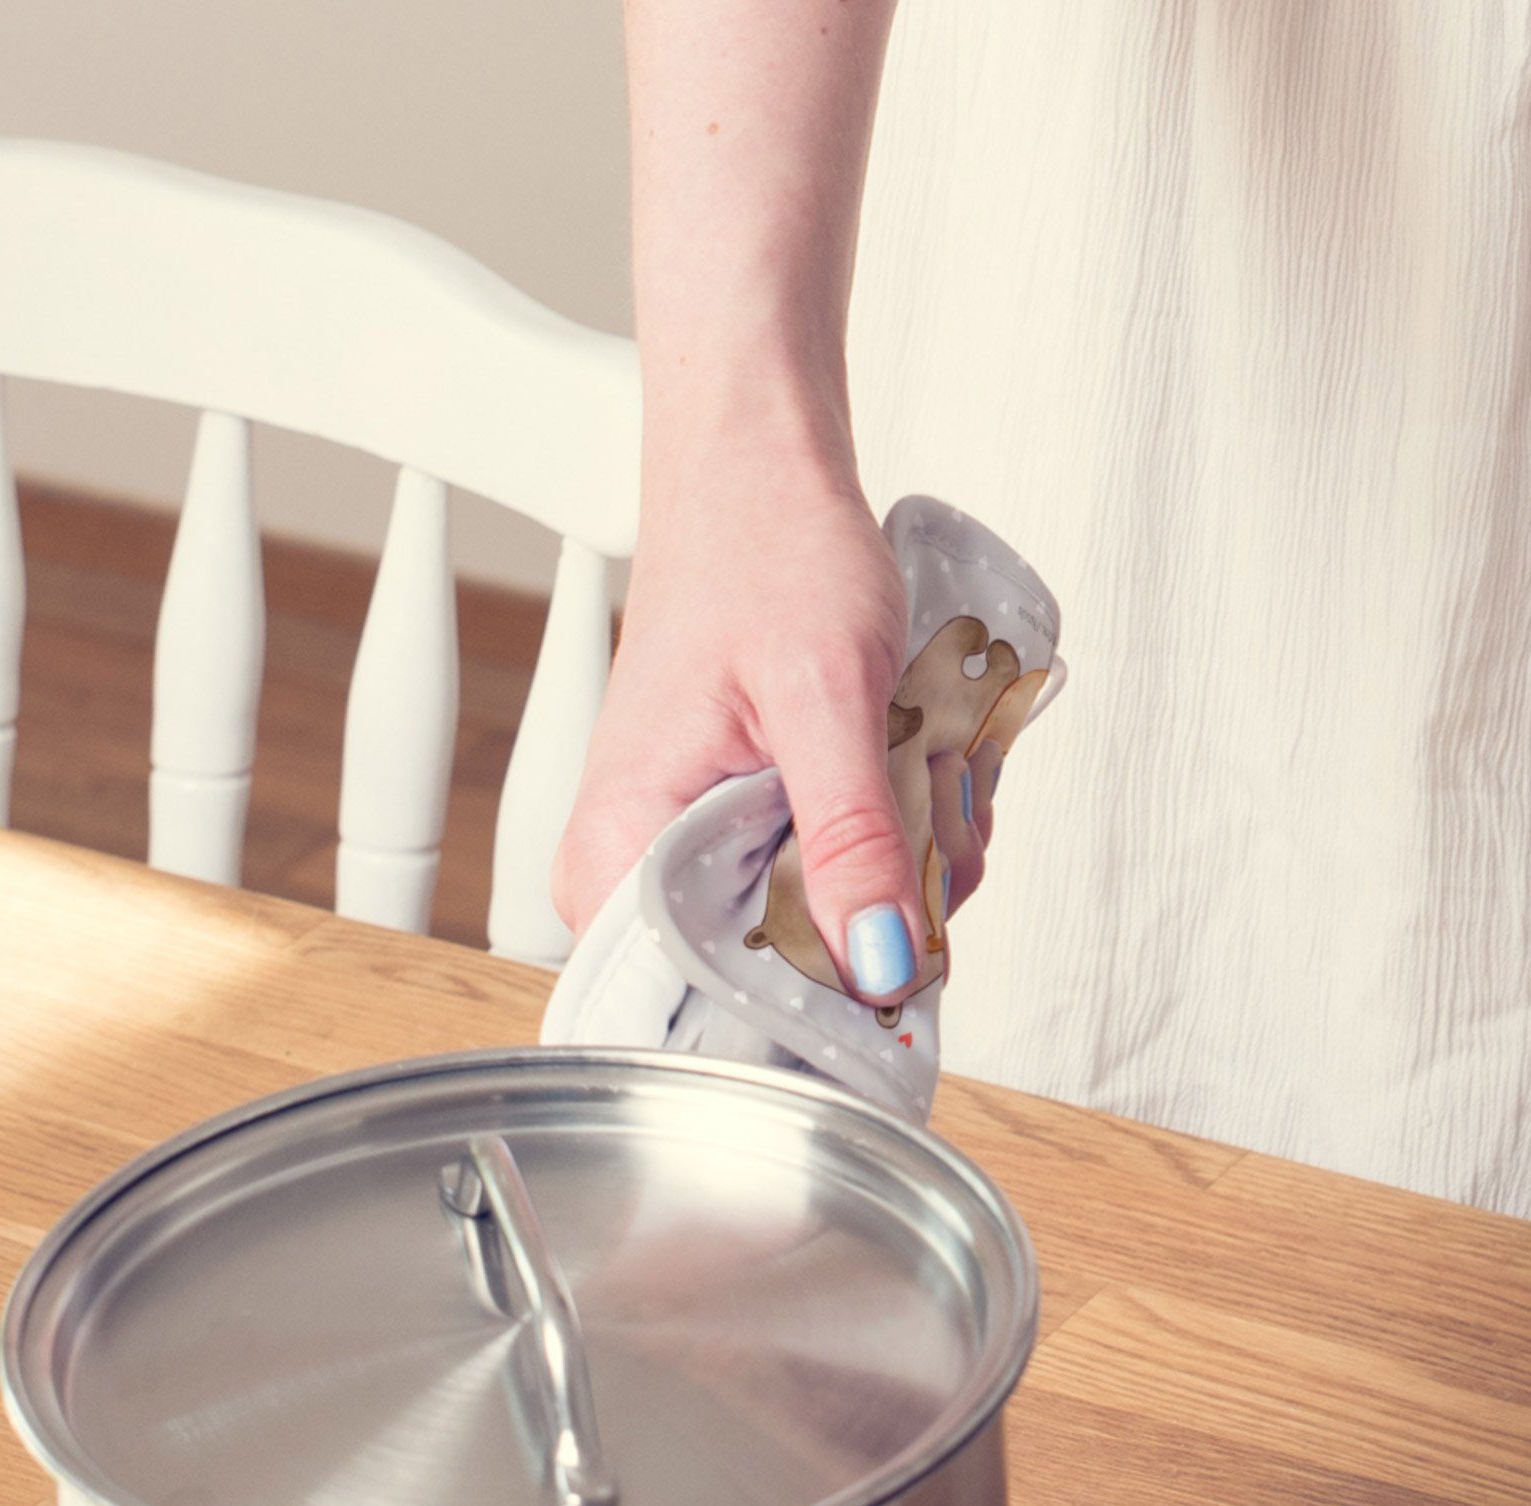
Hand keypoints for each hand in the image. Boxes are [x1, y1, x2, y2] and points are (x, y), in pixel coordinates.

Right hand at [552, 446, 952, 997]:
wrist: (762, 473)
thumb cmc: (765, 550)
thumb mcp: (827, 697)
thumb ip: (854, 840)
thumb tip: (883, 968)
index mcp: (619, 854)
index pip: (714, 1005)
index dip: (823, 994)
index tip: (899, 938)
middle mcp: (642, 874)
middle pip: (795, 976)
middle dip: (888, 900)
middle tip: (911, 787)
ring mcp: (703, 856)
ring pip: (843, 929)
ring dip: (911, 856)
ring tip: (907, 752)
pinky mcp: (755, 836)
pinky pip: (851, 880)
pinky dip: (904, 832)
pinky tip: (905, 761)